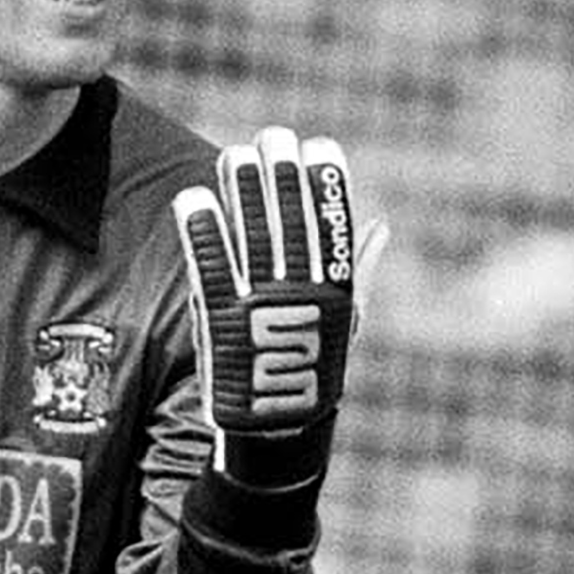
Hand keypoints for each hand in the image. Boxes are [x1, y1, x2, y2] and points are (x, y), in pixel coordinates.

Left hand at [172, 128, 385, 487]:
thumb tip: (380, 226)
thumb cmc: (313, 376)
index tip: (320, 145)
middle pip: (291, 223)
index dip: (327, 183)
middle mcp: (302, 297)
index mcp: (335, 293)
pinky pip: (210, 270)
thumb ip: (357, 271)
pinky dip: (202, 234)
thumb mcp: (344, 325)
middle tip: (272, 137)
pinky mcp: (222, 326)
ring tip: (233, 154)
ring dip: (242, 192)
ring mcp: (261, 310)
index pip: (334, 227)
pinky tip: (192, 200)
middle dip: (282, 175)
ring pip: (253, 238)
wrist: (276, 436)